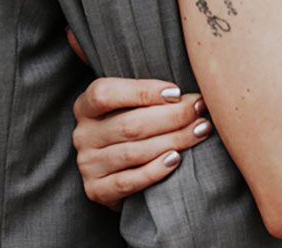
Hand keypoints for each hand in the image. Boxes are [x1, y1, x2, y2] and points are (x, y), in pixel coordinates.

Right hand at [72, 77, 211, 209]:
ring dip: (172, 140)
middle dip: (171, 116)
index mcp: (85, 106)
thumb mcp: (126, 104)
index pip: (106, 93)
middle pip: (129, 125)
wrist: (115, 170)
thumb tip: (180, 94)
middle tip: (199, 110)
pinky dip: (155, 170)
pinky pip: (129, 181)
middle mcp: (82, 135)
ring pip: (134, 152)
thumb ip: (144, 94)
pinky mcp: (97, 190)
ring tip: (199, 131)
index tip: (177, 92)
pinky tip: (176, 159)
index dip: (142, 91)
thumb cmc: (129, 125)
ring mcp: (88, 164)